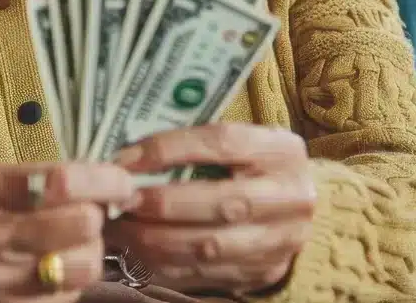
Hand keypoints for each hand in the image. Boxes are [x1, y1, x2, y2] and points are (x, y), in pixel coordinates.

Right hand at [0, 161, 140, 301]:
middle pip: (79, 224)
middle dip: (97, 214)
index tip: (121, 182)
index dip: (103, 181)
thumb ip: (46, 175)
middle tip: (92, 211)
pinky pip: (70, 295)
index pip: (60, 182)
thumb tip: (111, 182)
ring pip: (83, 265)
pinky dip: (75, 276)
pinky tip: (60, 263)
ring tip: (77, 240)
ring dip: (91, 250)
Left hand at [107, 124, 316, 295]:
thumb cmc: (251, 165)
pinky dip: (165, 264)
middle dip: (163, 203)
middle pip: (221, 202)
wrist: (294, 205)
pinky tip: (137, 252)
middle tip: (122, 200)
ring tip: (121, 229)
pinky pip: (206, 273)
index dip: (169, 149)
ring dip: (156, 240)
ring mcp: (281, 240)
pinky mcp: (264, 271)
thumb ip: (196, 142)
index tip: (126, 158)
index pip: (222, 143)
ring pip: (211, 246)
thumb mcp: (241, 142)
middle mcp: (290, 196)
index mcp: (282, 151)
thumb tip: (128, 154)